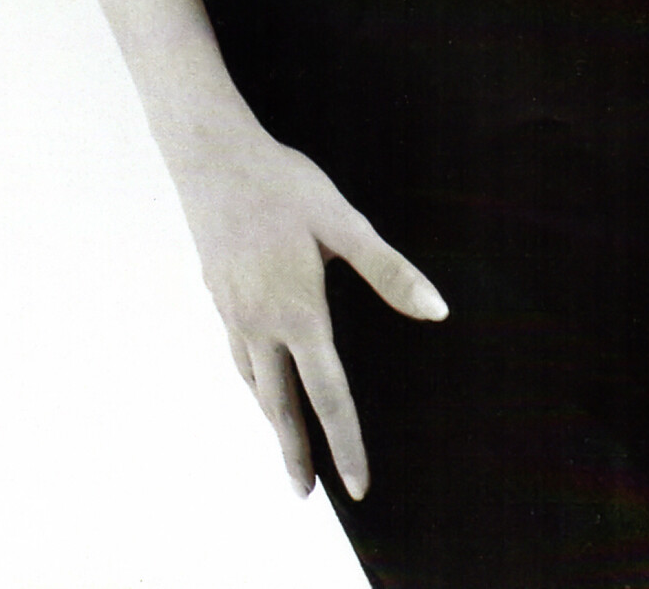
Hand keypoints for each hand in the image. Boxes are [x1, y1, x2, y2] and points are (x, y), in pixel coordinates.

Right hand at [171, 116, 447, 501]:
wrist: (211, 155)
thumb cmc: (284, 185)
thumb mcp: (343, 222)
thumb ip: (388, 271)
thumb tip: (437, 310)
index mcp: (296, 312)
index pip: (328, 395)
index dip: (346, 444)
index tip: (357, 486)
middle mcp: (259, 322)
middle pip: (279, 404)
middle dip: (295, 451)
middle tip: (304, 494)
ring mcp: (232, 310)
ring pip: (253, 380)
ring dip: (271, 417)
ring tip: (285, 440)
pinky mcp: (217, 291)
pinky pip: (236, 352)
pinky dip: (252, 378)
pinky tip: (257, 372)